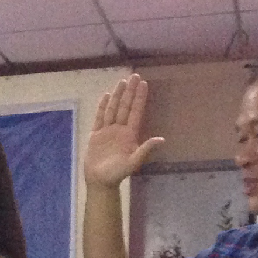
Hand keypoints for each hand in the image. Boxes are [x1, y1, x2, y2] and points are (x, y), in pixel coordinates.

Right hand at [84, 73, 164, 187]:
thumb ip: (145, 150)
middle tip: (134, 75)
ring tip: (121, 81)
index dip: (139, 98)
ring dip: (117, 95)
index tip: (143, 84)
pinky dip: (103, 107)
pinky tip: (106, 96)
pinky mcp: (96, 135)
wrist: (99, 181)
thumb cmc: (117, 174)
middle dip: (129, 92)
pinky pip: (100, 117)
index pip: (135, 112)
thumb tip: (161, 139)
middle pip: (125, 107)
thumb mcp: (133, 162)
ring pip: (113, 109)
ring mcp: (107, 131)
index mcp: (129, 134)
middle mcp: (120, 130)